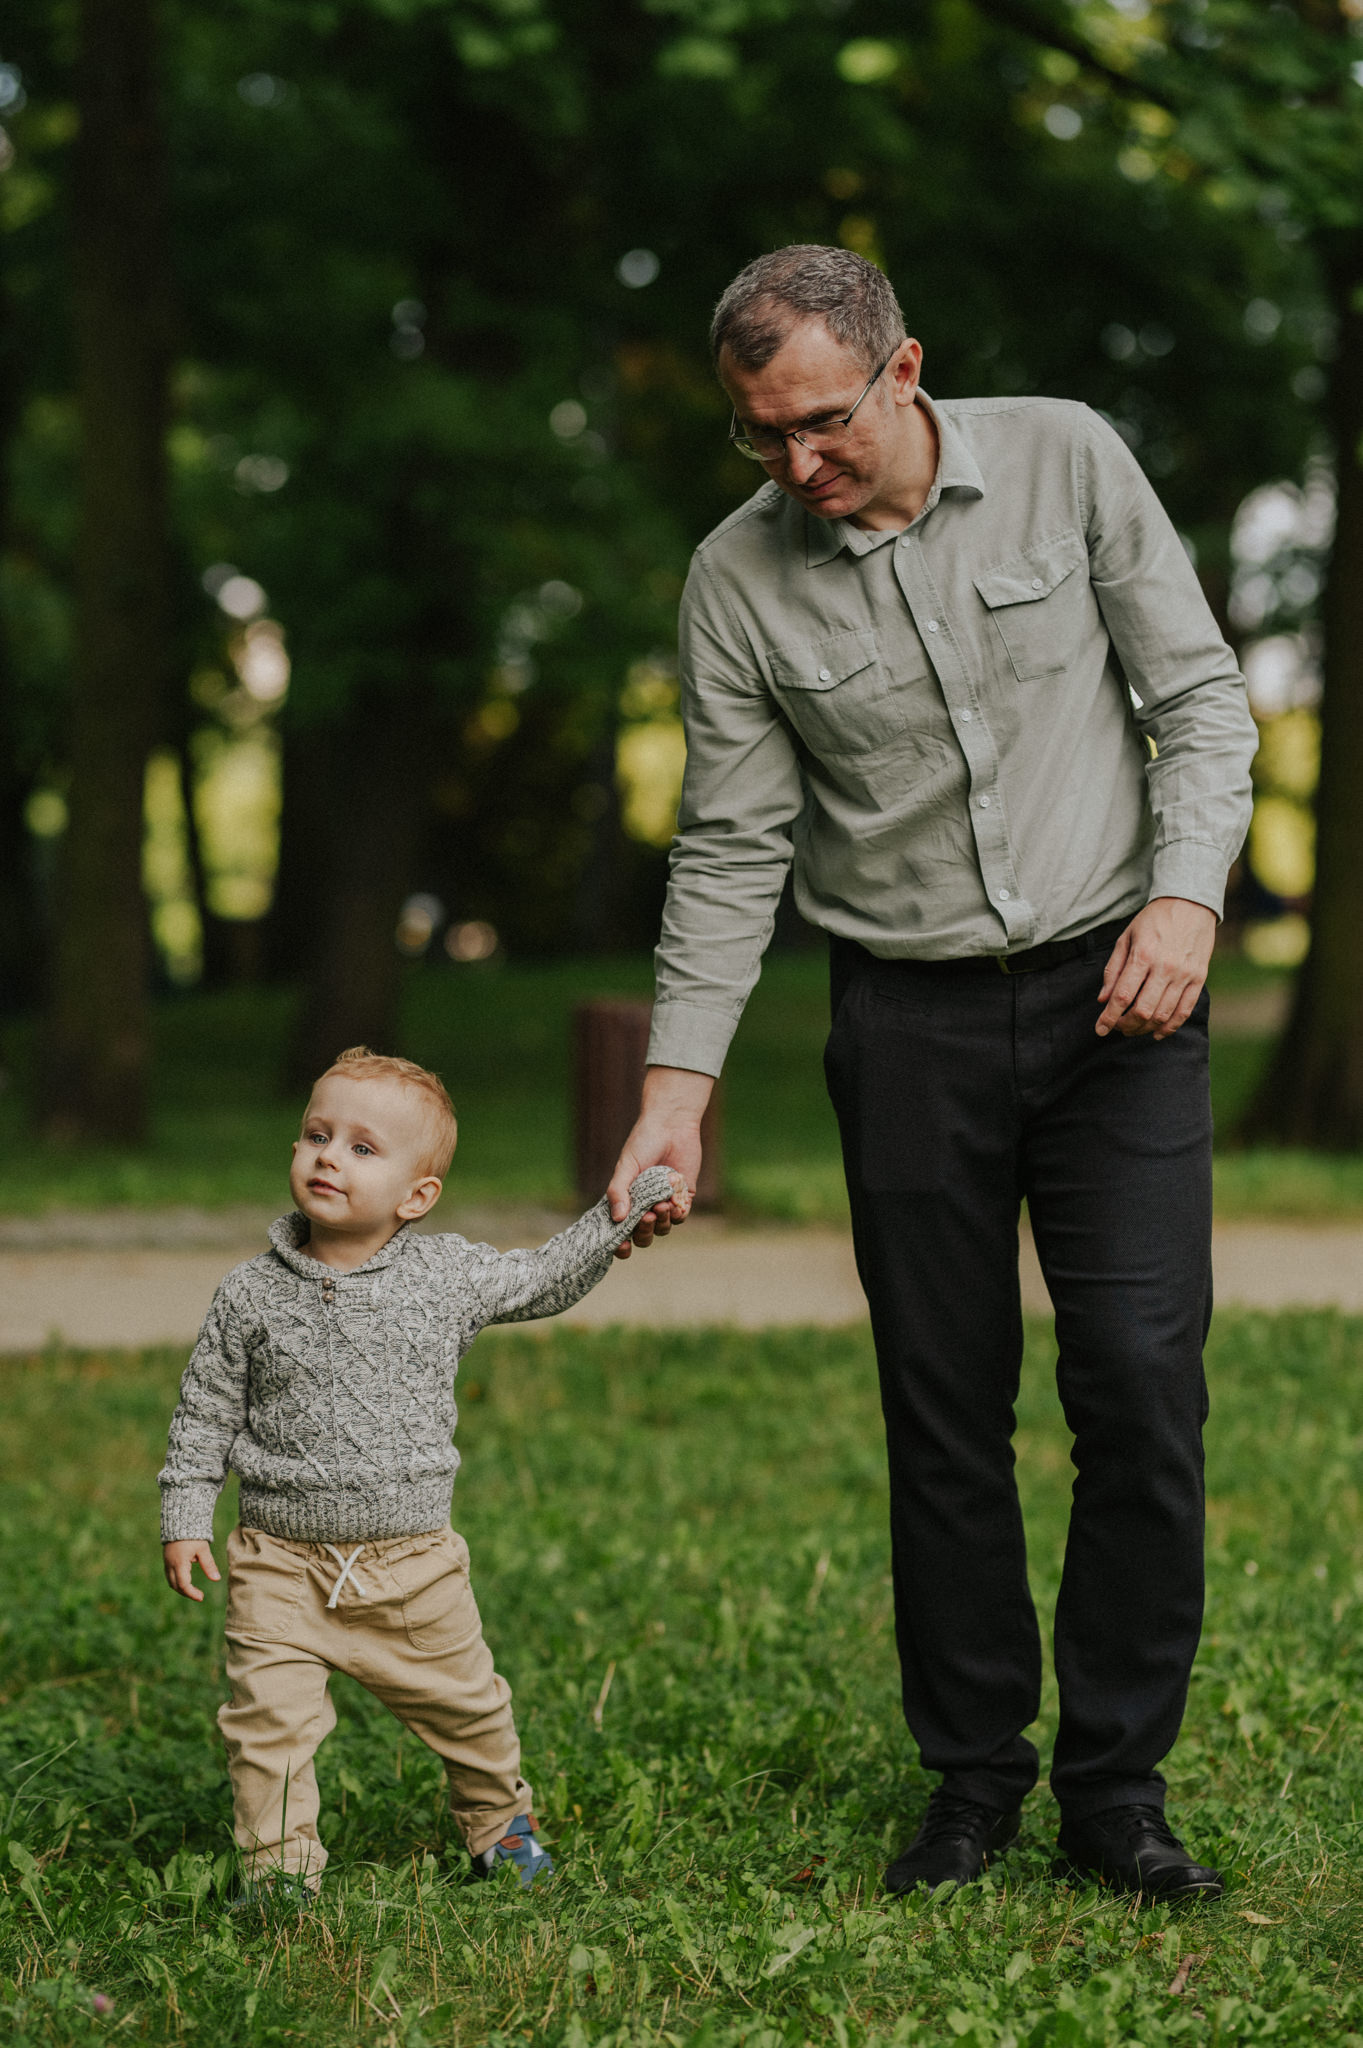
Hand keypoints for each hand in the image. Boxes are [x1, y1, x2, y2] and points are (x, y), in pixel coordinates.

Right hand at [163, 1539, 220, 1601]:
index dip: (192, 1593)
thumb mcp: (203, 1549)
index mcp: (179, 1563)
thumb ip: (209, 1565)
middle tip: (199, 1595)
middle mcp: (170, 1565)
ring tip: (194, 1590)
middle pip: (175, 1586)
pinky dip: (177, 1582)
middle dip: (186, 1593)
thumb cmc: (193, 1535)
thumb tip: (217, 1579)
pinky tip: (187, 1581)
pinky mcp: (166, 1561)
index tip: (201, 1597)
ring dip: (181, 1588)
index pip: (183, 1584)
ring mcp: (166, 1563)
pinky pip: (170, 1576)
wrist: (180, 1522)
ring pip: (171, 1582)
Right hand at [607, 1065, 712, 1258]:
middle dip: (643, 1232)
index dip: (619, 1243)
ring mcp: (664, 1202)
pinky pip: (680, 1216)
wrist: (672, 1125)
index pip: (620, 1230)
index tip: (620, 1246)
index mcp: (626, 1200)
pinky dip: (677, 1213)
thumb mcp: (626, 1166)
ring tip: (661, 1204)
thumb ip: (618, 1191)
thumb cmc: (643, 1143)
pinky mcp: (683, 1197)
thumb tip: (617, 1219)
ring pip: (662, 1228)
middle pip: (642, 1236)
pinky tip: (673, 1201)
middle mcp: (644, 1205)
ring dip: (661, 1221)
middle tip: (645, 1217)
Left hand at [1096, 898, 1216, 1040]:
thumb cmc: (1153, 920)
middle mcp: (1165, 967)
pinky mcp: (1199, 979)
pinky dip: (1170, 1027)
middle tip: (1117, 1028)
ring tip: (1133, 1029)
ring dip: (1145, 1028)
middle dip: (1126, 1025)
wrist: (1190, 903)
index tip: (1100, 1029)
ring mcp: (1185, 974)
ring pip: (1163, 1014)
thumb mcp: (1126, 937)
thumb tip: (1103, 999)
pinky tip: (1156, 1033)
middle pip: (1143, 1010)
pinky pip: (1184, 1011)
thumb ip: (1113, 969)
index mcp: (1143, 955)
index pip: (1123, 995)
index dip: (1109, 1017)